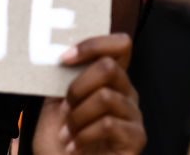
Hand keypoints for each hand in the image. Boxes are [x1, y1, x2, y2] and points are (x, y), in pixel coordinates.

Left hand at [56, 33, 144, 153]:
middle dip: (77, 88)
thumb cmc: (59, 141)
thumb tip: (58, 51)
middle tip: (64, 109)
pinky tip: (74, 146)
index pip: (119, 45)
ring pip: (106, 96)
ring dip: (77, 117)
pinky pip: (109, 124)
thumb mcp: (53, 102)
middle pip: (109, 67)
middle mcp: (126, 93)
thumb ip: (61, 77)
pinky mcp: (136, 138)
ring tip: (67, 134)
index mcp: (109, 80)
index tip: (64, 58)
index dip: (93, 45)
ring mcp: (133, 116)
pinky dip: (83, 136)